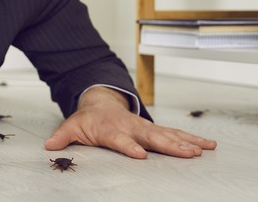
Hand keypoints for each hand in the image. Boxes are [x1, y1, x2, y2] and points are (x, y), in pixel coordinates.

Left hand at [44, 86, 216, 158]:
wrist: (100, 102)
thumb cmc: (89, 119)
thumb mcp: (72, 126)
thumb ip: (62, 137)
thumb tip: (49, 146)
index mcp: (111, 129)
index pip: (120, 139)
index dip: (129, 146)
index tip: (140, 155)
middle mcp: (132, 127)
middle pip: (151, 137)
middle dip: (169, 145)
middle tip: (187, 154)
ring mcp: (145, 128)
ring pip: (169, 134)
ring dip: (186, 142)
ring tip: (203, 150)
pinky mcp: (155, 129)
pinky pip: (176, 134)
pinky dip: (192, 139)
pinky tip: (208, 145)